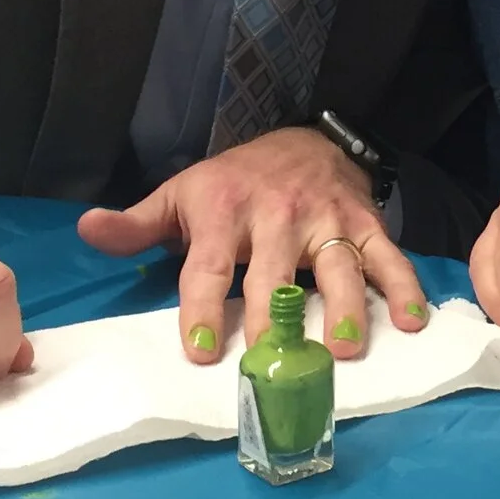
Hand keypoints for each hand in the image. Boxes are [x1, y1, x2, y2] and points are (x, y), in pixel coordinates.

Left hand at [76, 127, 428, 364]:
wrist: (305, 139)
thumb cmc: (235, 182)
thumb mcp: (182, 194)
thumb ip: (137, 223)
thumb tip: (87, 229)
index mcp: (225, 212)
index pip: (208, 266)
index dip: (203, 306)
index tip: (201, 347)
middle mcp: (276, 216)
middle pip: (274, 273)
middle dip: (274, 316)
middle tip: (274, 359)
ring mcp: (325, 220)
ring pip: (336, 266)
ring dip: (344, 306)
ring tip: (345, 348)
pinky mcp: (364, 224)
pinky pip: (388, 257)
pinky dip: (404, 287)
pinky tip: (412, 322)